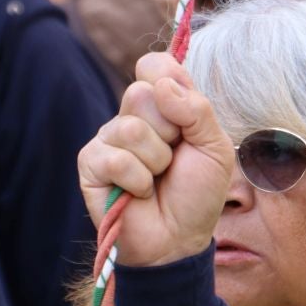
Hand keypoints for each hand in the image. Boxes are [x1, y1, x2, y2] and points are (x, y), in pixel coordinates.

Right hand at [77, 52, 233, 266]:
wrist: (179, 240)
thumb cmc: (197, 195)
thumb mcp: (215, 148)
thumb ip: (196, 109)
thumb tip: (161, 84)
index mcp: (163, 105)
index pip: (155, 64)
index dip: (169, 81)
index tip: (184, 115)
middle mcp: (132, 116)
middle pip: (141, 93)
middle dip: (169, 132)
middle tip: (174, 159)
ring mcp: (108, 138)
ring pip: (130, 128)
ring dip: (155, 162)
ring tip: (157, 180)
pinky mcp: (90, 164)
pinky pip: (114, 158)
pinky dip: (136, 181)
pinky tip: (138, 193)